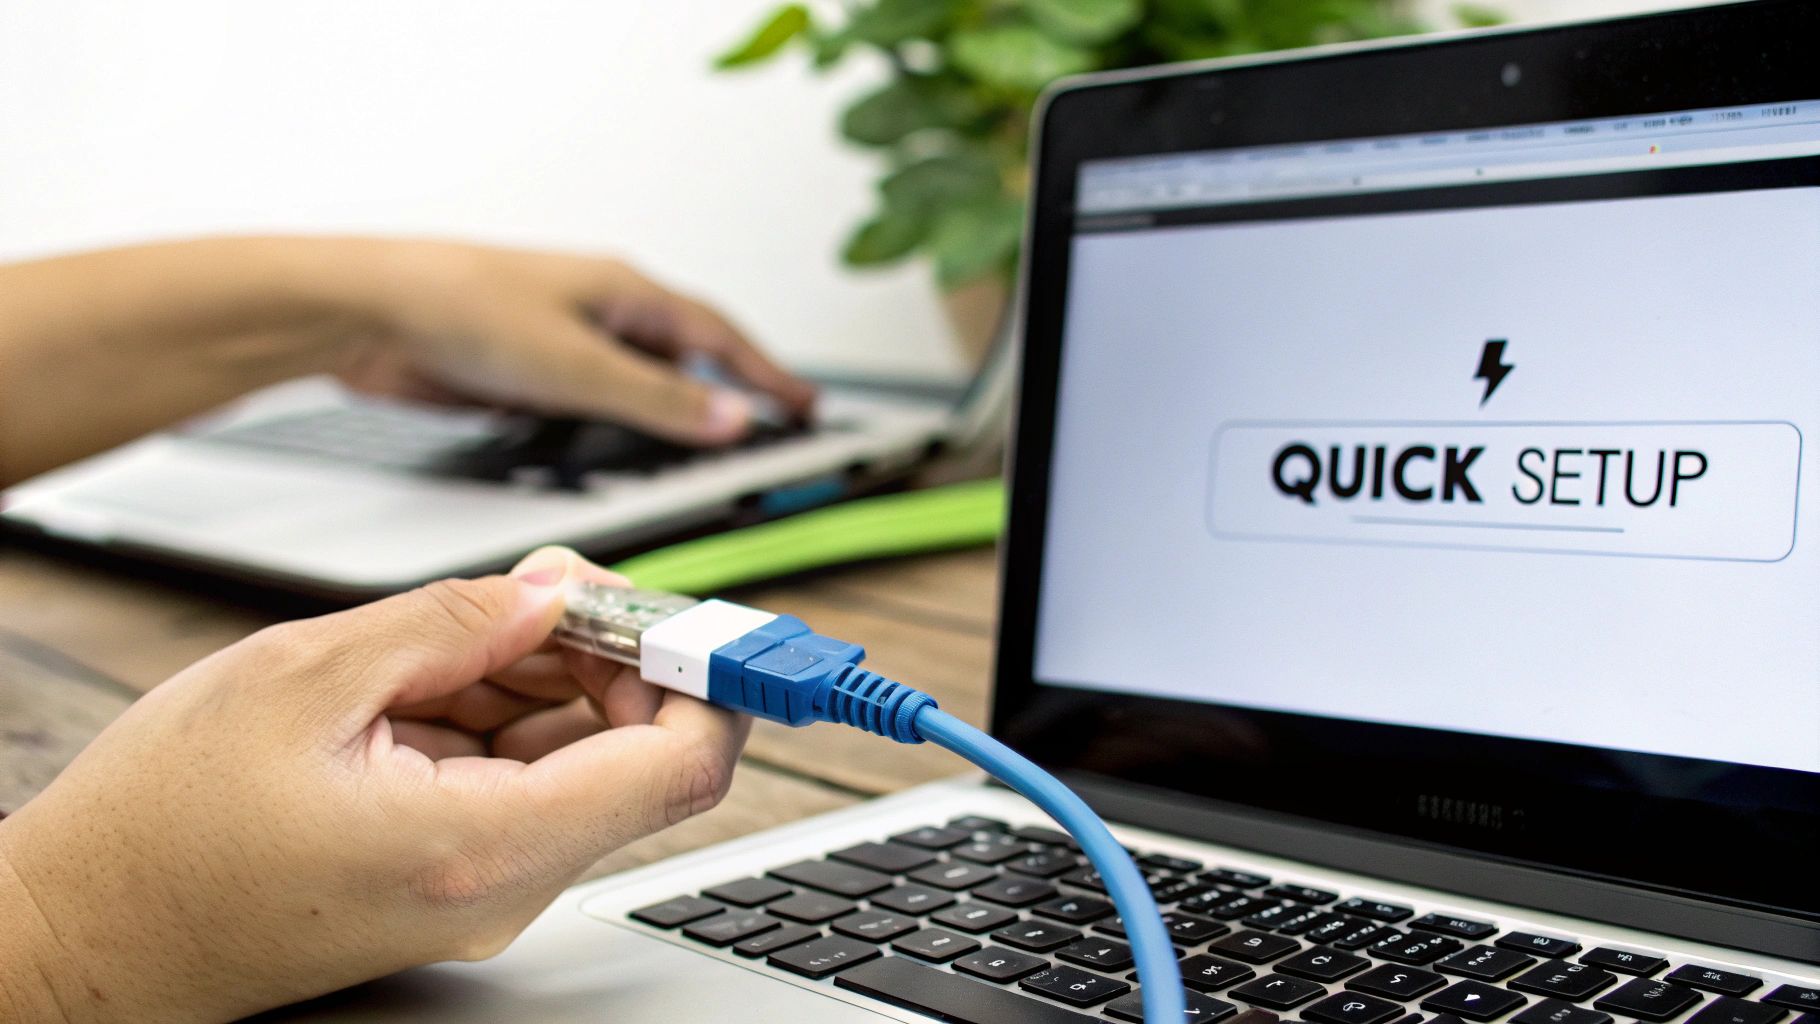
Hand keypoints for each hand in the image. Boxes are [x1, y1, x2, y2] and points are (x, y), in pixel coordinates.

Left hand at [0, 237, 815, 483]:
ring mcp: (562, 340)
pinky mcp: (525, 371)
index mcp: (625, 292)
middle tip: (767, 424)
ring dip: (667, 414)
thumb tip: (731, 419)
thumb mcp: (580, 366)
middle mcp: (599, 310)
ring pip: (635, 383)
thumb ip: (659, 401)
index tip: (805, 404)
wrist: (365, 312)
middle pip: (683, 357)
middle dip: (726, 392)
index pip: (718, 337)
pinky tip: (612, 453)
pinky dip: (616, 428)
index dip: (766, 375)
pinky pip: (591, 403)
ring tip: (700, 449)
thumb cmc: (461, 308)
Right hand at [0, 548, 747, 1022]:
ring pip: (578, 757)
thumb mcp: (299, 679)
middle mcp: (502, 881)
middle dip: (613, 651)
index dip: (707, 676)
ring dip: (548, 673)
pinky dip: (501, 708)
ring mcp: (482, 883)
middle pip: (636, 753)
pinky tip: (432, 673)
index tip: (686, 613)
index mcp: (483, 842)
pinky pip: (520, 777)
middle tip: (548, 587)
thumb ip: (448, 623)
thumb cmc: (158, 833)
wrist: (81, 938)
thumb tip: (552, 591)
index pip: (681, 767)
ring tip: (461, 629)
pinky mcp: (453, 871)